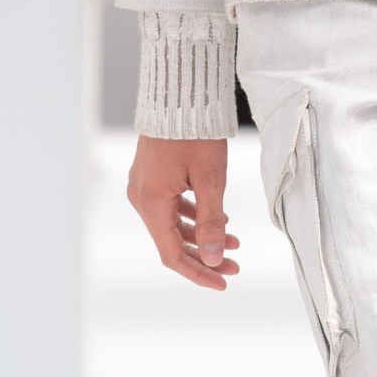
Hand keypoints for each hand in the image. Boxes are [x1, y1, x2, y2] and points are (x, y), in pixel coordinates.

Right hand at [127, 136, 237, 291]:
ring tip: (234, 242)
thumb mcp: (211, 180)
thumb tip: (215, 259)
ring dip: (201, 236)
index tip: (224, 283)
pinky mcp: (151, 175)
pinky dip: (193, 217)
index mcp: (151, 203)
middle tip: (235, 266)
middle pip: (172, 242)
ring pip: (172, 224)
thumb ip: (211, 223)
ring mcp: (144, 186)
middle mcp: (141, 197)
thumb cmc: (195, 133)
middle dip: (205, 256)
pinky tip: (218, 218)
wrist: (179, 93)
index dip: (199, 272)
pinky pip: (170, 206)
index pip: (172, 255)